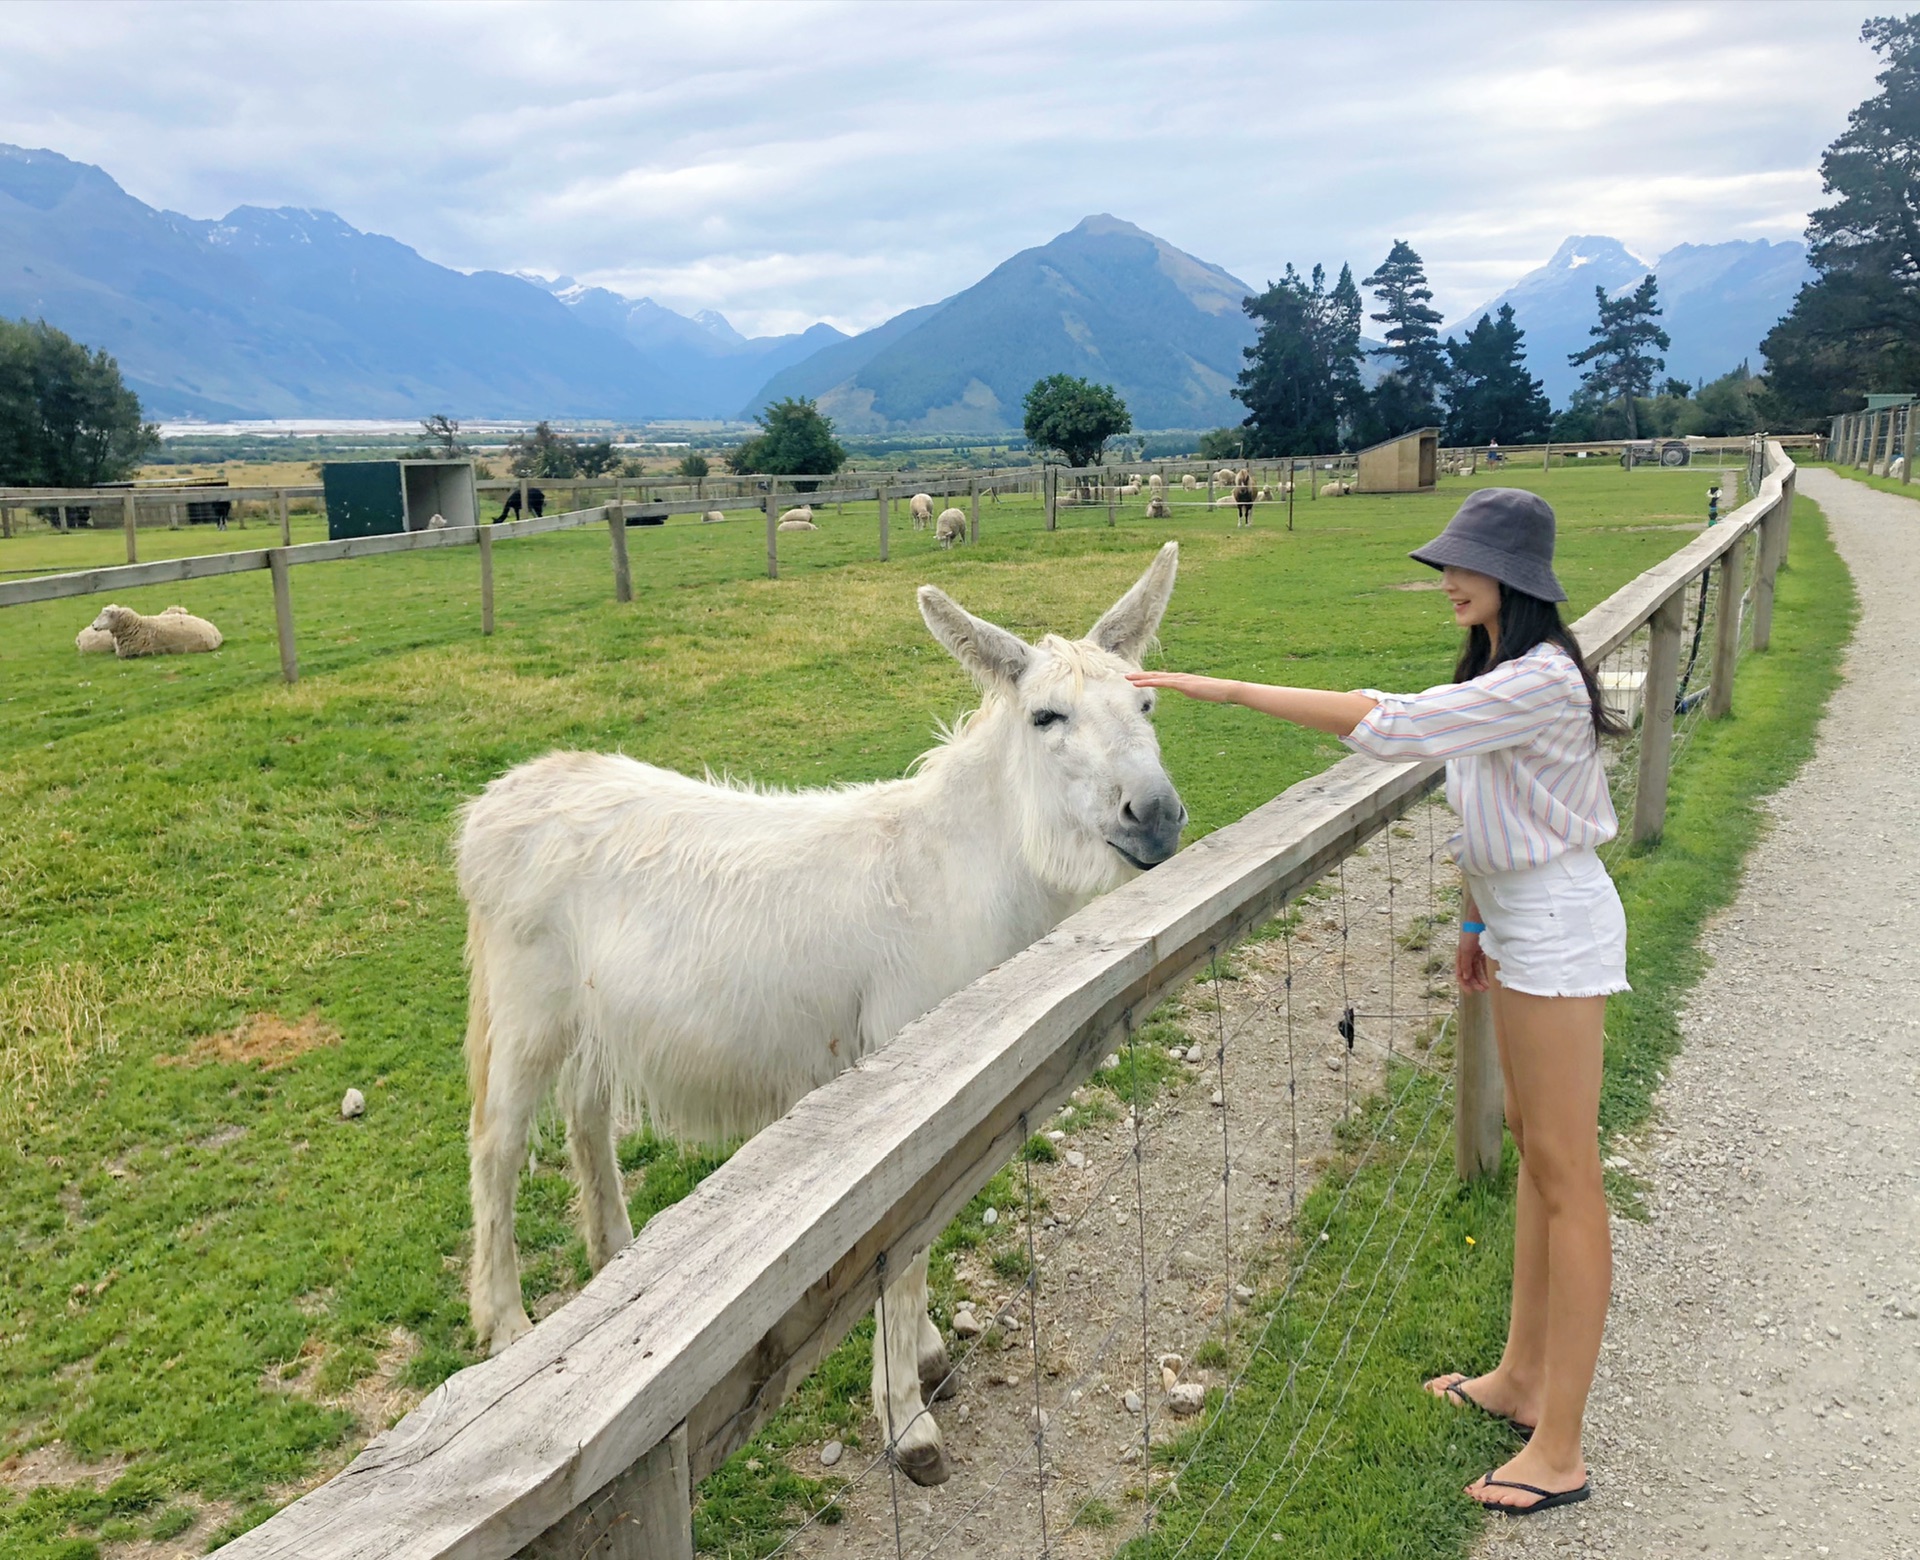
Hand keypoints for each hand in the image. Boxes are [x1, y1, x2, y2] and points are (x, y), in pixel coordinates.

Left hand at [1125, 670, 1239, 702]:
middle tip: (1126, 676)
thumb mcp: (1198, 692)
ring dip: (1141, 678)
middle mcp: (1179, 677)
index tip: (1136, 679)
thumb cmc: (1215, 692)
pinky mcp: (1182, 684)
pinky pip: (1163, 682)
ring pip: (1156, 677)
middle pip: (1156, 675)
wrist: (1225, 689)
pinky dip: (1151, 682)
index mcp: (1181, 680)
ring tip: (1128, 679)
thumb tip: (1188, 691)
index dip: (1148, 678)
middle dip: (1140, 676)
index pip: (1161, 678)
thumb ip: (1191, 690)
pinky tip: (1141, 683)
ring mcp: (1180, 679)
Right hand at [1456, 932, 1489, 992]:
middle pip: (1469, 974)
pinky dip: (1485, 972)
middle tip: (1482, 990)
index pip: (1460, 974)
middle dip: (1475, 983)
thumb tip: (1464, 977)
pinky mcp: (1483, 952)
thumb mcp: (1466, 950)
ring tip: (1487, 986)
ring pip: (1477, 971)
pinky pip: (1483, 965)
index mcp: (1460, 957)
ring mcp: (1475, 955)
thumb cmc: (1470, 934)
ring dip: (1481, 979)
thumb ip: (1465, 964)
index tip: (1470, 992)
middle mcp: (1467, 957)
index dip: (1464, 984)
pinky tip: (1489, 977)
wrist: (1480, 921)